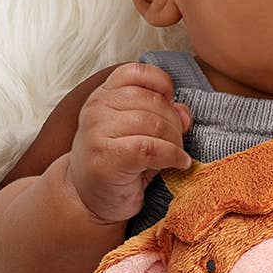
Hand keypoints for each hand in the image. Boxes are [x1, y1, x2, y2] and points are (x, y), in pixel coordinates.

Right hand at [66, 63, 192, 223]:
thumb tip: (185, 111)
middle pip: (153, 101)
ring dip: (175, 142)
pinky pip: (151, 148)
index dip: (162, 85)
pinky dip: (173, 156)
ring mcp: (97, 132)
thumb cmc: (119, 164)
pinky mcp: (106, 157)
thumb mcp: (140, 133)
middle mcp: (96, 108)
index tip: (171, 104)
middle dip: (175, 123)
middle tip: (177, 142)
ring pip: (153, 124)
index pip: (137, 72)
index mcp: (103, 95)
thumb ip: (162, 116)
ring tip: (176, 155)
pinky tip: (179, 164)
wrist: (87, 199)